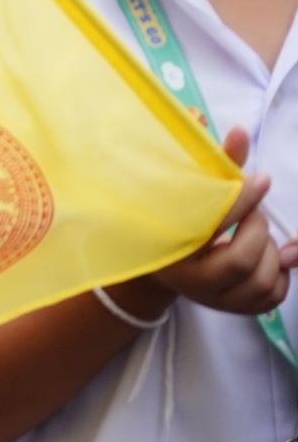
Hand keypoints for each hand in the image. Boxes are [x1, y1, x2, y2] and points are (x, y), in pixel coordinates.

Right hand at [119, 128, 294, 319]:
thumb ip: (217, 162)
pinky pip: (273, 297)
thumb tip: (241, 132)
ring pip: (261, 282)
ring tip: (256, 233)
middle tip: (253, 213)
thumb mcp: (189, 189)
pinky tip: (265, 255)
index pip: (213, 222)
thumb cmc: (176, 215)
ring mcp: (214, 299)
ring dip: (270, 252)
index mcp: (168, 244)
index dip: (243, 199)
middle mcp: (188, 280)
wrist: (162, 263)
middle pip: (241, 260)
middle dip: (257, 229)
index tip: (262, 179)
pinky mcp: (235, 309)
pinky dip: (280, 274)